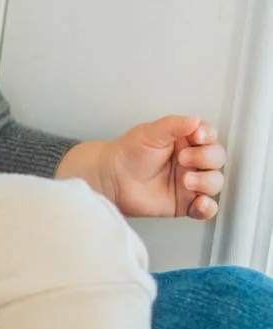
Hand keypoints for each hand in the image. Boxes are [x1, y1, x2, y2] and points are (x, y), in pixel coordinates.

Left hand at [64, 116, 225, 220]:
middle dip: (205, 158)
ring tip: (186, 181)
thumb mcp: (150, 132)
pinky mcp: (185, 203)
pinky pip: (205, 208)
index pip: (210, 137)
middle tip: (183, 158)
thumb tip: (195, 120)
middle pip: (217, 159)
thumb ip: (173, 125)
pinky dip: (208, 208)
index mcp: (187, 141)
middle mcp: (192, 161)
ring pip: (215, 182)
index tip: (198, 137)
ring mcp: (191, 182)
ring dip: (206, 182)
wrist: (111, 178)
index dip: (208, 137)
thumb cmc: (129, 153)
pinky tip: (199, 202)